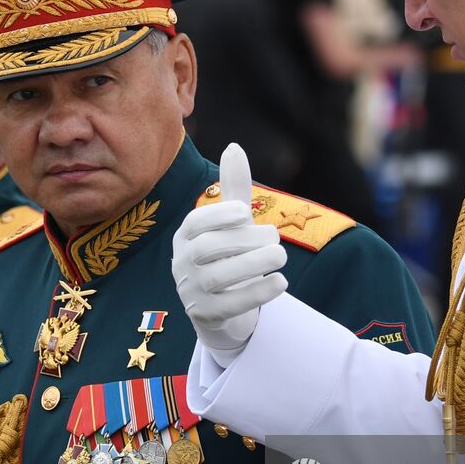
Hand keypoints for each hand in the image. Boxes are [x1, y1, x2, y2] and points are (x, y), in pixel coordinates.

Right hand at [172, 143, 288, 364]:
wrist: (223, 309)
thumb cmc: (228, 256)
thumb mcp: (232, 224)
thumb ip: (234, 189)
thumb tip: (235, 147)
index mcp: (185, 237)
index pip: (195, 224)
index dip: (219, 215)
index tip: (247, 213)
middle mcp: (183, 264)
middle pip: (209, 249)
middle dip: (245, 240)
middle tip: (276, 237)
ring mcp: (192, 292)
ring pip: (218, 277)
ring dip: (253, 263)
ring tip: (281, 255)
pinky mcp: (207, 316)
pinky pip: (231, 305)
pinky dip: (257, 292)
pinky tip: (281, 282)